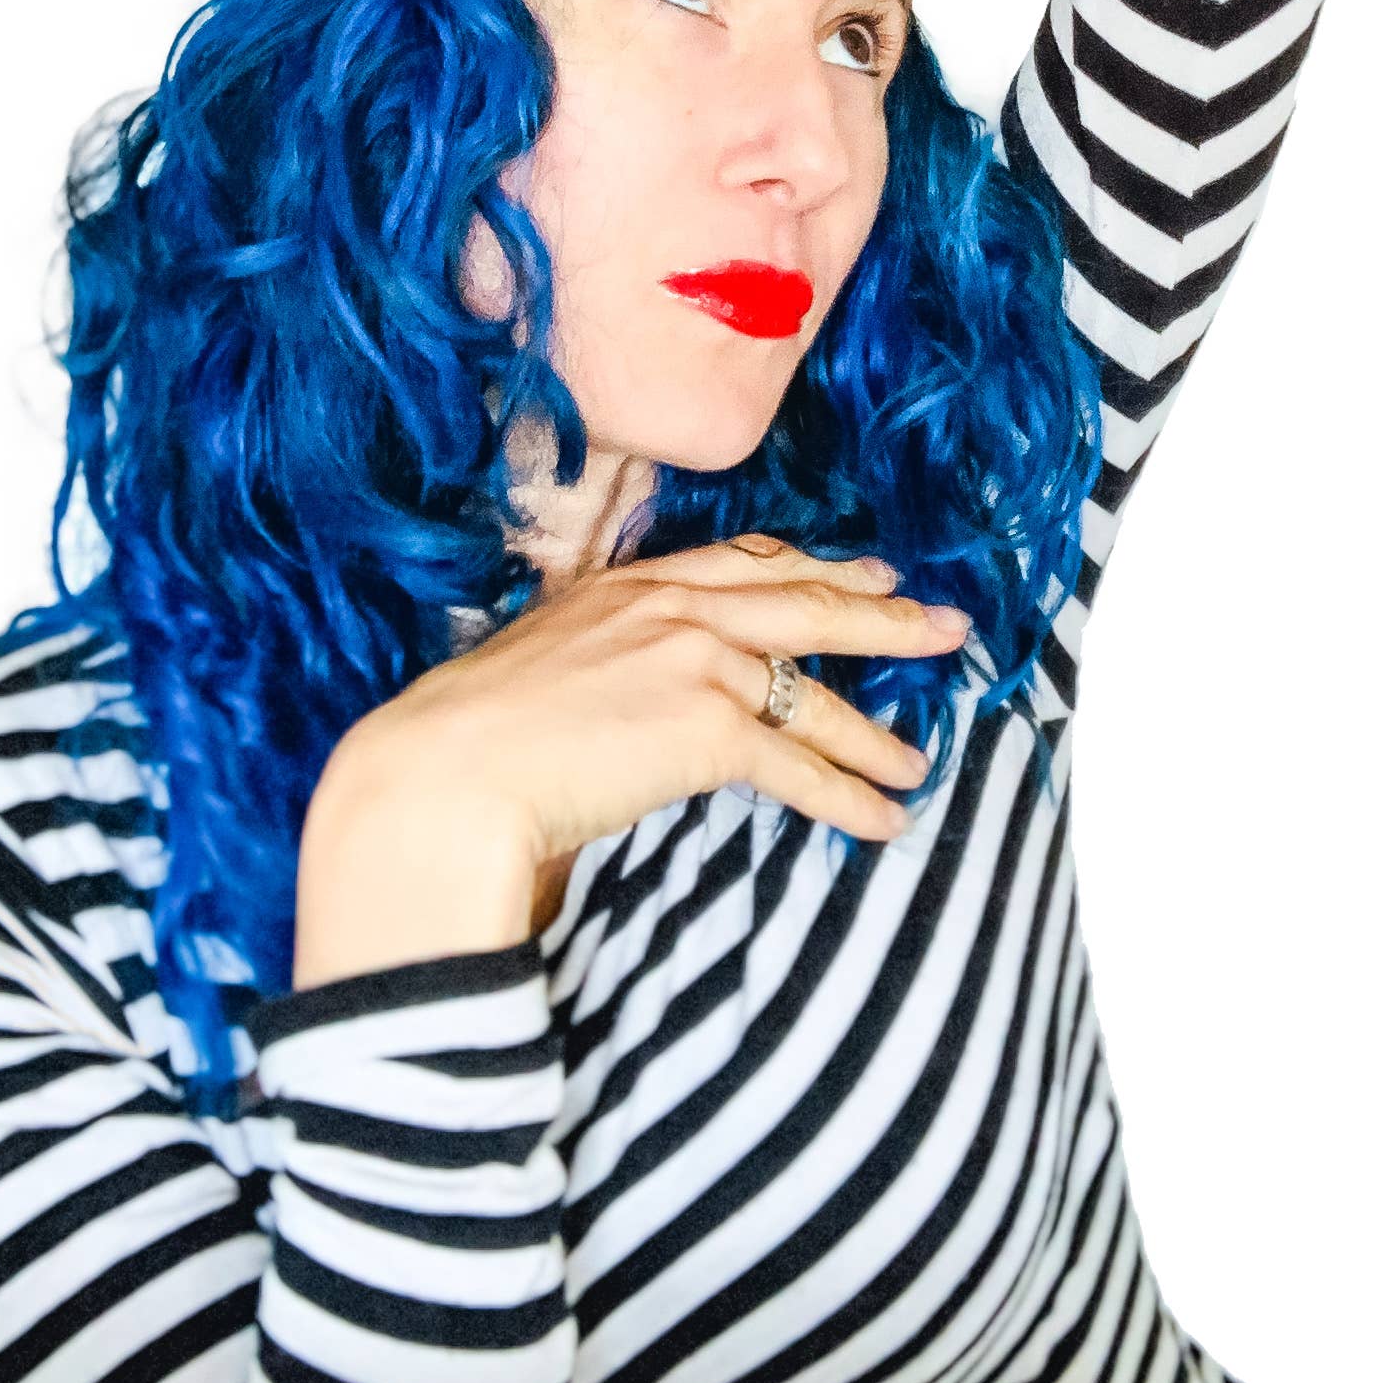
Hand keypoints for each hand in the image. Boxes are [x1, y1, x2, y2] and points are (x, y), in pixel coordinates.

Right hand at [292, 535, 971, 985]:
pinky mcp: (707, 726)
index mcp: (620, 589)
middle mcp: (665, 608)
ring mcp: (692, 659)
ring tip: (921, 755)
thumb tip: (614, 712)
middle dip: (880, 611)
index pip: (736, 564)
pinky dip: (850, 797)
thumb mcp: (531, 673)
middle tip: (940, 622)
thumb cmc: (460, 746)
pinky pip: (801, 766)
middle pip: (801, 600)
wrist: (442, 774)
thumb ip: (590, 673)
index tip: (856, 568)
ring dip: (876, 729)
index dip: (805, 566)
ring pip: (814, 687)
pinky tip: (884, 818)